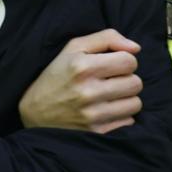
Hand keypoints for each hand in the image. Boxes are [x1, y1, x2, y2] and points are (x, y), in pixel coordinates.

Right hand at [19, 30, 143, 133]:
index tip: (113, 65)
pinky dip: (120, 116)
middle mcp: (88, 91)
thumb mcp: (74, 48)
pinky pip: (128, 122)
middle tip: (111, 81)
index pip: (129, 61)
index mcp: (82, 67)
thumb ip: (106, 38)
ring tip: (109, 96)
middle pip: (136, 83)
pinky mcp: (96, 133)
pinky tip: (105, 111)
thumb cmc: (57, 75)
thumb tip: (136, 48)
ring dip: (126, 99)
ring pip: (135, 104)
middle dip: (127, 79)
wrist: (35, 112)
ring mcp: (92, 115)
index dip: (124, 61)